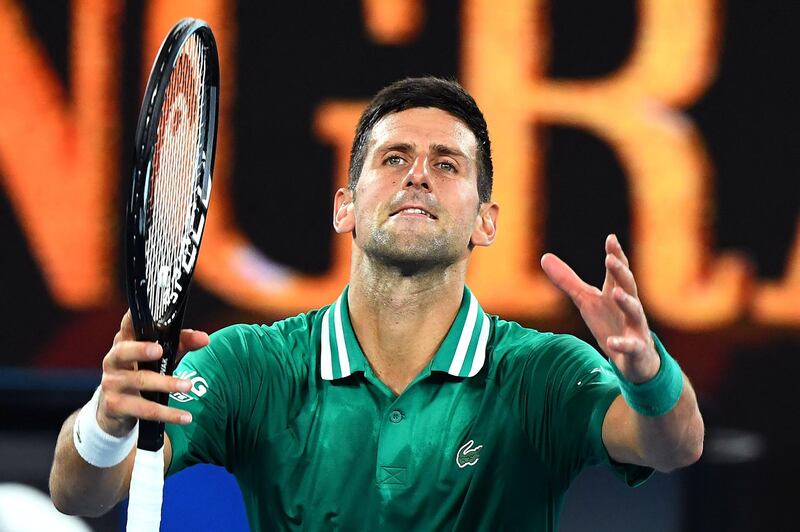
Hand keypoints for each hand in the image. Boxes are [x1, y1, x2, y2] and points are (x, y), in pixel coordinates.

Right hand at [97, 310, 209, 435]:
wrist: (112, 410)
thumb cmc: (141, 373)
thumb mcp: (158, 357)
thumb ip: (180, 344)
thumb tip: (205, 339)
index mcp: (124, 342)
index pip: (127, 325)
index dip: (132, 317)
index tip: (143, 310)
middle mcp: (113, 360)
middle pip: (125, 351)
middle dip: (141, 350)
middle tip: (160, 350)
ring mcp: (112, 384)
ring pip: (140, 382)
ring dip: (166, 384)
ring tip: (189, 386)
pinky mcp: (116, 406)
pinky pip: (144, 410)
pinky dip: (168, 413)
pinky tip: (186, 417)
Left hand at [540, 234, 658, 383]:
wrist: (634, 358)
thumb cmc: (610, 323)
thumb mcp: (586, 301)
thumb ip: (567, 280)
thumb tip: (544, 257)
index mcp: (616, 293)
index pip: (617, 271)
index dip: (615, 255)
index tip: (611, 238)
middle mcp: (629, 307)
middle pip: (627, 286)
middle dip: (620, 272)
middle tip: (610, 259)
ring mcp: (635, 327)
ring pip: (634, 312)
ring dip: (626, 302)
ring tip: (616, 292)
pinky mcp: (636, 349)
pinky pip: (631, 346)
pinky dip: (622, 343)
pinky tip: (612, 342)